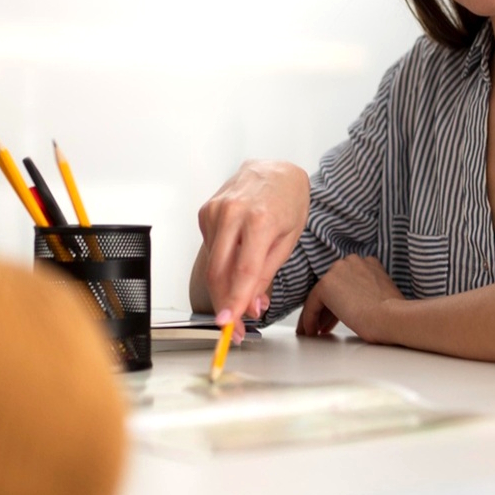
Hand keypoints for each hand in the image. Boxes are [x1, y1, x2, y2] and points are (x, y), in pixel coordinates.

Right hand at [196, 160, 308, 339]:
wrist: (276, 171)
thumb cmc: (288, 200)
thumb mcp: (288, 240)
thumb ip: (267, 273)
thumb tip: (251, 304)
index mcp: (260, 219)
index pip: (242, 271)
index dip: (234, 301)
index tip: (229, 322)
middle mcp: (233, 212)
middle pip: (219, 271)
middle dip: (224, 303)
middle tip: (234, 324)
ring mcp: (215, 210)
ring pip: (211, 263)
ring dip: (223, 286)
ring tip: (243, 291)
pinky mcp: (205, 212)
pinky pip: (210, 249)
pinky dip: (221, 263)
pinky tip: (236, 256)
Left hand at [299, 255, 405, 341]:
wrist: (392, 318)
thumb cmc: (393, 315)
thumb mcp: (383, 296)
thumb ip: (368, 292)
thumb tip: (357, 305)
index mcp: (368, 263)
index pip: (347, 282)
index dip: (342, 301)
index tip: (340, 316)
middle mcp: (351, 262)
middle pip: (333, 287)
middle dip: (328, 309)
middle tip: (324, 326)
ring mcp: (338, 271)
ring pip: (320, 295)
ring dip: (317, 315)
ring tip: (316, 330)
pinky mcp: (326, 285)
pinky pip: (312, 304)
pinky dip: (309, 319)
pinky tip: (311, 331)